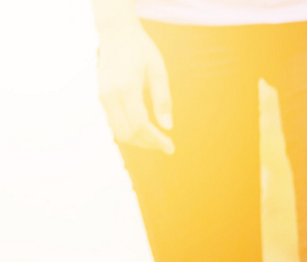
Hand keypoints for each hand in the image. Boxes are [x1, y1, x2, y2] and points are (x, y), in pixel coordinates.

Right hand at [96, 18, 173, 152]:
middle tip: (166, 145)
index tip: (171, 147)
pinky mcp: (101, 97)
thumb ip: (163, 99)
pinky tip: (145, 130)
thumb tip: (168, 127)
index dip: (155, 140)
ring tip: (158, 140)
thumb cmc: (142, 51)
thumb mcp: (158, 72)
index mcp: (126, 87)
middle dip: (147, 144)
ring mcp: (102, 96)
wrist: (116, 34)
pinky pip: (114, 122)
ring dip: (138, 140)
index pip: (139, 125)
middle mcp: (110, 94)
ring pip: (118, 131)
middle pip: (127, 133)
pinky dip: (129, 131)